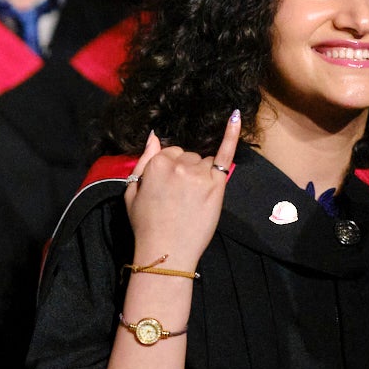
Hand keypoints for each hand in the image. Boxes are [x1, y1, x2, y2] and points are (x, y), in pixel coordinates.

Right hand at [123, 110, 239, 268]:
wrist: (166, 252)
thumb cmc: (145, 225)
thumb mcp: (132, 191)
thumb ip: (144, 160)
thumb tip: (154, 136)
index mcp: (157, 163)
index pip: (170, 153)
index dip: (170, 170)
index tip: (167, 187)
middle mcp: (179, 164)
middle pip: (188, 156)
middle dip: (185, 171)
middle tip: (178, 197)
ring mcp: (200, 173)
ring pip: (203, 161)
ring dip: (200, 173)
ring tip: (192, 199)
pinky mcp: (217, 185)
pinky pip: (225, 154)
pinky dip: (231, 135)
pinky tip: (235, 117)